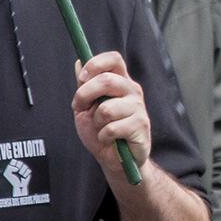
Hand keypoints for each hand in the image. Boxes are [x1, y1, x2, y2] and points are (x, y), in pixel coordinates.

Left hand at [73, 52, 152, 178]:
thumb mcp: (87, 108)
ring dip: (96, 122)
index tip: (82, 78)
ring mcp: (139, 108)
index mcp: (120, 82)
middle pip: (107, 80)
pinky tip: (109, 140)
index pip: (113, 59)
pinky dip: (103, 137)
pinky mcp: (141, 126)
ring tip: (102, 129)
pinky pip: (112, 128)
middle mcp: (132, 91)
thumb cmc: (101, 132)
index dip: (95, 64)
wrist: (115, 161)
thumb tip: (79, 61)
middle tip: (80, 108)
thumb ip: (84, 86)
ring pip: (107, 109)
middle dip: (85, 95)